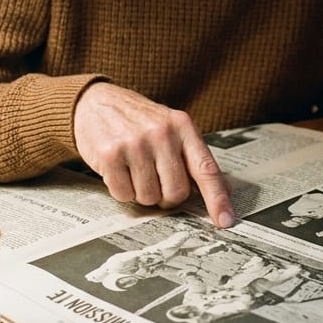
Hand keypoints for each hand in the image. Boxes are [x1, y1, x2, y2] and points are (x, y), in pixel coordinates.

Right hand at [73, 83, 235, 227]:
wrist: (97, 102)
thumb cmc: (139, 120)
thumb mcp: (171, 128)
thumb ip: (193, 157)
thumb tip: (221, 191)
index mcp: (183, 126)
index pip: (206, 168)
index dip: (217, 198)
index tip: (225, 219)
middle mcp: (161, 133)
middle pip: (176, 192)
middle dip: (166, 196)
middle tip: (156, 180)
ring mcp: (135, 143)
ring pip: (149, 197)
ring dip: (142, 192)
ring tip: (135, 169)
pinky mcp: (110, 154)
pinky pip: (124, 195)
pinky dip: (122, 190)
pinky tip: (119, 170)